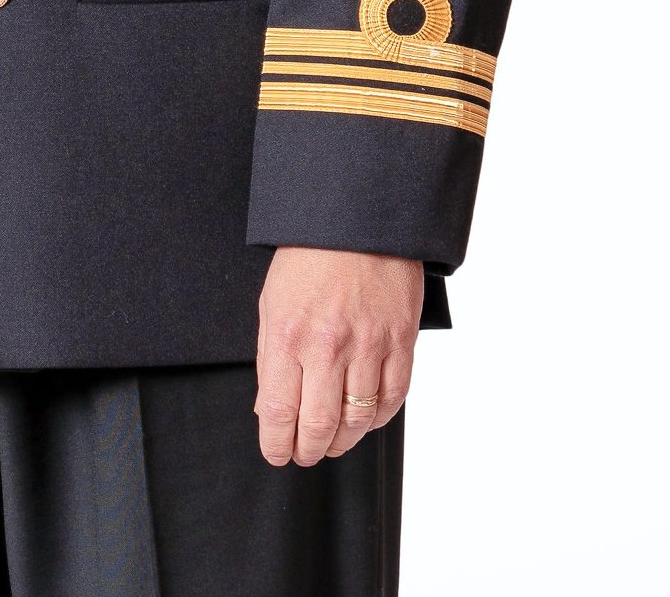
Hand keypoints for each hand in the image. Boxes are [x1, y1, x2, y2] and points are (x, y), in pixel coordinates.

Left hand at [255, 246, 422, 465]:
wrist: (356, 216)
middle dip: (308, 450)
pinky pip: (393, 398)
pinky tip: (365, 419)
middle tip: (304, 454)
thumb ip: (269, 357)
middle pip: (318, 426)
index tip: (276, 453)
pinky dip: (378, 418)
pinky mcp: (400, 340)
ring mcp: (368, 344)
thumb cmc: (308, 257)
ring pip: (357, 419)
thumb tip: (269, 408)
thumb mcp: (272, 301)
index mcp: (287, 334)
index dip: (275, 444)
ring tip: (332, 441)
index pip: (277, 411)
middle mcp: (327, 345)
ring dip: (342, 440)